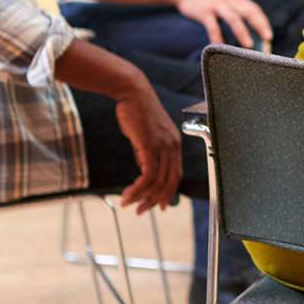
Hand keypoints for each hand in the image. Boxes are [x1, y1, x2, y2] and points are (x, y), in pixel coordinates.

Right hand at [112, 82, 181, 213]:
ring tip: (128, 204)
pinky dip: (138, 188)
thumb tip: (144, 169)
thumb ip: (147, 152)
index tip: (160, 206)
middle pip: (170, 182)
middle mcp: (173, 146)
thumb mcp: (145, 135)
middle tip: (141, 211)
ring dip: (143, 197)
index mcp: (174, 144)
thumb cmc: (136, 112)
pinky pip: (148, 175)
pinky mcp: (150, 145)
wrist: (132, 92)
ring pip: (158, 181)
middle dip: (156, 200)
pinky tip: (127, 194)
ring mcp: (163, 145)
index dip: (168, 193)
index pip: (176, 175)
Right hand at [170, 0, 273, 47]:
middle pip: (248, 12)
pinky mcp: (203, 11)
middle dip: (259, 26)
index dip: (263, 22)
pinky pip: (212, 26)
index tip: (269, 35)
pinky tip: (220, 47)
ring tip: (249, 45)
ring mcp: (216, 4)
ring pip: (233, 19)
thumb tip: (246, 28)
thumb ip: (234, 9)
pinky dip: (217, 37)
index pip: (254, 9)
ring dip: (242, 32)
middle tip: (267, 39)